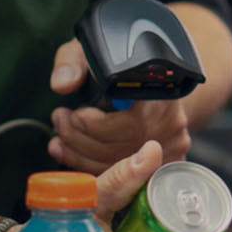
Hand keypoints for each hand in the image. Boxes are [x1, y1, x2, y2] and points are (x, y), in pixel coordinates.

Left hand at [49, 39, 192, 173]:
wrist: (152, 80)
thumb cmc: (118, 67)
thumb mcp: (91, 53)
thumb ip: (72, 63)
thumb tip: (62, 84)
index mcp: (160, 93)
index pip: (127, 119)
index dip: (93, 124)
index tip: (71, 114)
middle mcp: (172, 121)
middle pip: (122, 145)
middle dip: (79, 138)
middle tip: (59, 122)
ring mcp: (172, 146)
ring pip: (121, 165)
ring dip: (81, 156)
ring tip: (59, 139)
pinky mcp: (165, 164)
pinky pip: (127, 179)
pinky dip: (96, 170)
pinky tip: (74, 156)